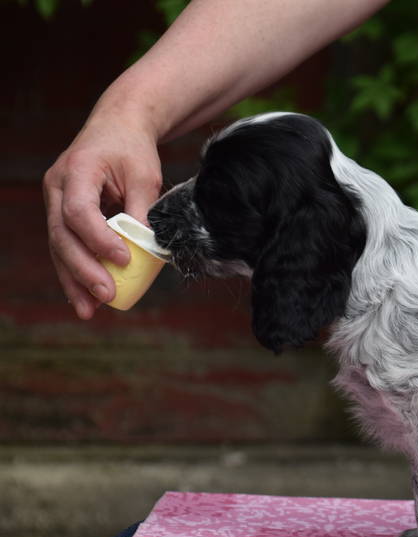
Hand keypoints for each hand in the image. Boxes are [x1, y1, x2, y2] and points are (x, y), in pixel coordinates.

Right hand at [43, 111, 161, 318]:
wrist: (117, 127)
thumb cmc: (132, 149)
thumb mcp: (145, 175)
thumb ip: (141, 210)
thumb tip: (146, 250)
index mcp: (77, 171)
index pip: (78, 211)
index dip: (98, 239)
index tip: (123, 259)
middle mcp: (57, 187)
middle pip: (62, 235)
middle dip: (82, 269)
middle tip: (105, 295)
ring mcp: (55, 201)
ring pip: (59, 246)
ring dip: (74, 280)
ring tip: (88, 310)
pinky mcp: (63, 214)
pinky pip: (67, 247)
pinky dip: (76, 272)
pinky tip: (85, 298)